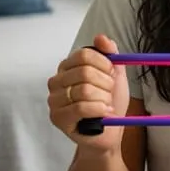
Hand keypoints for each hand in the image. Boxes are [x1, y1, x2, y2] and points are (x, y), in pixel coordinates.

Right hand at [46, 34, 128, 153]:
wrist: (109, 133)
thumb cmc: (110, 103)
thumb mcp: (115, 76)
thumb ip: (110, 55)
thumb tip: (101, 37)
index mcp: (68, 67)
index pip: (84, 54)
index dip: (104, 63)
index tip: (112, 73)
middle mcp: (57, 81)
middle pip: (84, 72)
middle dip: (105, 83)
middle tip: (109, 93)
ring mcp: (54, 100)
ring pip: (84, 90)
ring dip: (103, 99)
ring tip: (106, 105)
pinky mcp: (57, 118)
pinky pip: (81, 107)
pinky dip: (99, 110)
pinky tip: (104, 113)